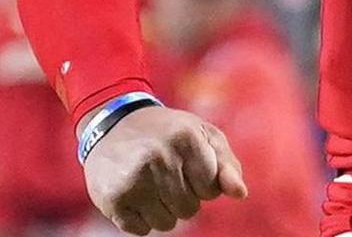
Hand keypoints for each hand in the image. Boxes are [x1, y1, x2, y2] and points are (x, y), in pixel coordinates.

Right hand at [81, 106, 246, 233]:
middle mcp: (158, 158)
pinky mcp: (113, 199)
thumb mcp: (203, 136)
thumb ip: (227, 165)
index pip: (211, 190)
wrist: (111, 124)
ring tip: (149, 183)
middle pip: (189, 210)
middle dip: (182, 197)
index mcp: (186, 138)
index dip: (202, 183)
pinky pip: (141, 230)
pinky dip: (140, 218)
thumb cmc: (167, 133)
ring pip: (166, 223)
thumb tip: (240, 194)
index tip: (187, 165)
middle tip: (165, 173)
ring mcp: (133, 179)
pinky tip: (132, 192)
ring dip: (162, 210)